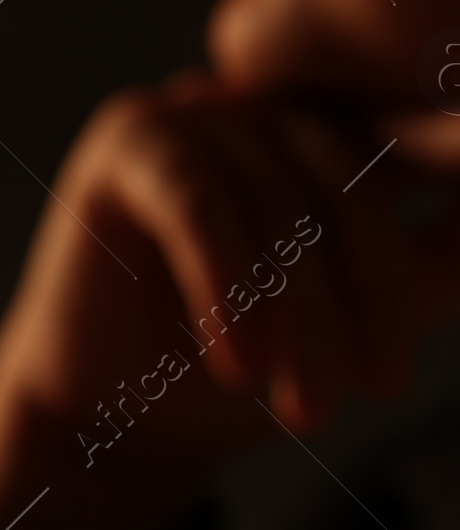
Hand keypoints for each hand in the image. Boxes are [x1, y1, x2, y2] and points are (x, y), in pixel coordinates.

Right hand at [0, 73, 459, 529]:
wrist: (105, 424)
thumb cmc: (235, 373)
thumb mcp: (358, 322)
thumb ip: (433, 265)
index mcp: (338, 135)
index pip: (422, 151)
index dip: (456, 176)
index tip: (456, 252)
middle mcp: (275, 106)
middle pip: (352, 190)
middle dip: (369, 301)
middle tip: (379, 391)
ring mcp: (203, 109)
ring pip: (279, 210)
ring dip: (300, 320)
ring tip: (305, 411)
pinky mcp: (132, 137)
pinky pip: (201, 210)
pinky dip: (225, 293)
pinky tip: (235, 368)